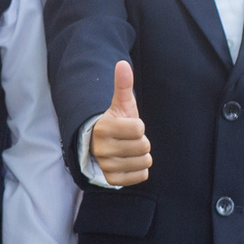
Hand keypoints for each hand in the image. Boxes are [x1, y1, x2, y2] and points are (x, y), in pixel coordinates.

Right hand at [90, 59, 151, 185]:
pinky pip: (141, 177)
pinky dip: (140, 170)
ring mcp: (106, 165)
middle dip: (142, 142)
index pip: (139, 128)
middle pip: (144, 147)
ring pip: (144, 162)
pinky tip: (130, 163)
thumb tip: (123, 63)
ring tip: (130, 151)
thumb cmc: (116, 123)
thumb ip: (123, 85)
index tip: (129, 127)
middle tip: (130, 140)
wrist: (100, 146)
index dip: (139, 127)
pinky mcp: (112, 180)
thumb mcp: (121, 104)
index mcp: (104, 128)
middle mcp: (102, 149)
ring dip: (141, 156)